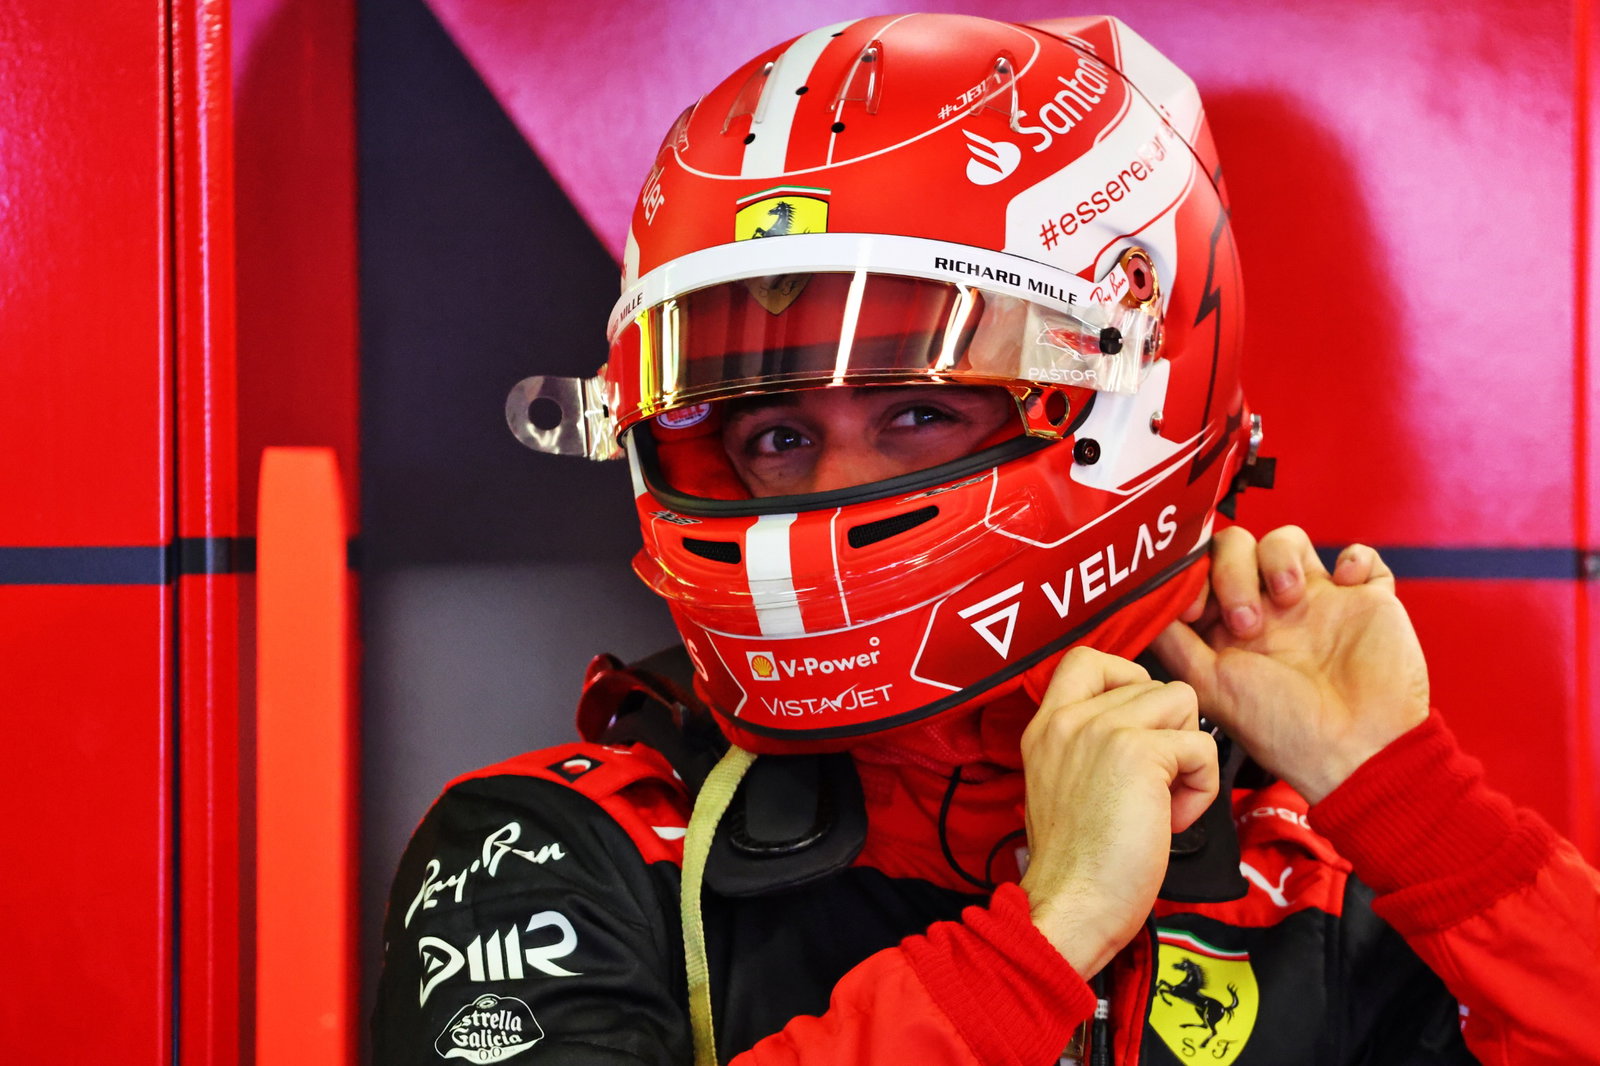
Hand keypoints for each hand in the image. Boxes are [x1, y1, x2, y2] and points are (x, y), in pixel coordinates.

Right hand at [1018, 647, 1217, 976]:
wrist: (1071, 904)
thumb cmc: (1075, 863)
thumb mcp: (1060, 785)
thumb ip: (1084, 747)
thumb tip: (1141, 733)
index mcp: (1046, 726)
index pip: (1087, 659)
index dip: (1128, 680)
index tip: (1137, 727)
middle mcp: (1070, 719)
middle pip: (1153, 686)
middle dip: (1166, 737)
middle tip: (1149, 788)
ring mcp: (1103, 730)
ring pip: (1182, 703)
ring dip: (1187, 755)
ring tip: (1163, 799)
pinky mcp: (1140, 753)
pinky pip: (1202, 747)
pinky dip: (1201, 788)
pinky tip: (1171, 819)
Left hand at [1152, 526, 1429, 803]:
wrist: (1358, 751)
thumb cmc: (1285, 731)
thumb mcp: (1211, 686)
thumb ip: (1175, 643)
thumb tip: (1146, 607)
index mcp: (1230, 630)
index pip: (1201, 572)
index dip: (1192, 576)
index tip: (1194, 609)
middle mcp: (1270, 611)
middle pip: (1237, 546)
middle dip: (1232, 570)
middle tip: (1247, 622)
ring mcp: (1317, 602)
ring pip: (1288, 539)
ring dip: (1281, 556)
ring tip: (1290, 598)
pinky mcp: (1365, 600)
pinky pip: (1361, 556)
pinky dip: (1354, 558)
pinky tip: (1347, 585)